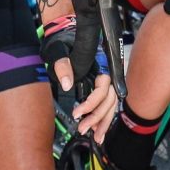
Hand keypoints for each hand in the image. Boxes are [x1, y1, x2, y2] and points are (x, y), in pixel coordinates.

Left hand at [39, 14, 116, 135]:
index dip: (91, 103)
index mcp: (99, 64)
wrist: (62, 32)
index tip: (77, 113)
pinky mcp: (97, 85)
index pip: (102, 89)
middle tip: (83, 129)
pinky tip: (97, 128)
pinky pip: (106, 103)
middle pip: (109, 99)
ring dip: (103, 121)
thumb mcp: (59, 50)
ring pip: (110, 104)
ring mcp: (102, 80)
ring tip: (94, 136)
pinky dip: (103, 117)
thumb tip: (68, 83)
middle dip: (98, 117)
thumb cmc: (61, 40)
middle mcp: (104, 73)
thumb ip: (63, 66)